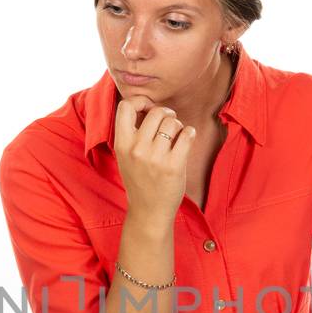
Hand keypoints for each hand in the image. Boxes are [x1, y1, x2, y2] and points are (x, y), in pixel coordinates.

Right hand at [112, 95, 194, 223]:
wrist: (149, 211)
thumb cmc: (139, 180)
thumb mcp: (125, 156)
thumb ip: (131, 133)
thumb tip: (147, 104)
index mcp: (121, 144)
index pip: (125, 106)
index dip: (140, 101)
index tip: (147, 109)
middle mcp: (136, 149)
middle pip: (156, 112)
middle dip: (166, 114)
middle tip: (169, 123)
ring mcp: (155, 158)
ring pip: (173, 122)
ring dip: (178, 126)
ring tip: (176, 136)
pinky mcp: (174, 166)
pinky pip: (187, 134)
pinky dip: (190, 133)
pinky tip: (186, 139)